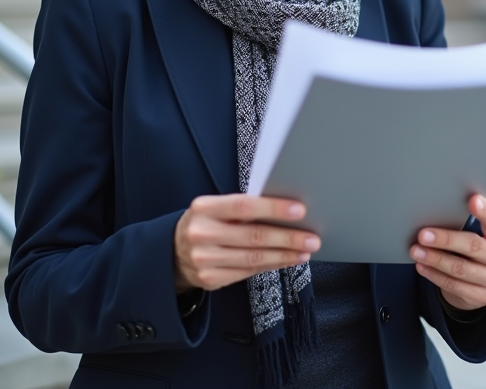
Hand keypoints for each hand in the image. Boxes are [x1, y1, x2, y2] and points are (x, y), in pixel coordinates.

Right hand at [174, 194, 319, 292]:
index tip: (299, 211)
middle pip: (253, 237)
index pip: (243, 206)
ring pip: (253, 259)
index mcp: (204, 208)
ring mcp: (204, 260)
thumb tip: (284, 212)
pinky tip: (286, 261)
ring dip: (284, 255)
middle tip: (312, 238)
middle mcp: (202, 234)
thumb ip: (242, 209)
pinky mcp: (210, 279)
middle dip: (287, 238)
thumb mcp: (215, 208)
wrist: (173, 252)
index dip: (273, 208)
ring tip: (304, 251)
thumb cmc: (206, 223)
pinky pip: (248, 273)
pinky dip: (271, 266)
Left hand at [411, 194, 485, 310]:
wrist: (480, 283)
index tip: (472, 200)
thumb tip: (438, 210)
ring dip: (435, 259)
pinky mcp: (484, 297)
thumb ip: (467, 224)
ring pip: (461, 268)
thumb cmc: (475, 250)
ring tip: (416, 251)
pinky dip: (435, 275)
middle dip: (446, 239)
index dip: (485, 211)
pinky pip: (454, 285)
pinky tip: (422, 267)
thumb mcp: (478, 235)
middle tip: (423, 235)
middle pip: (474, 246)